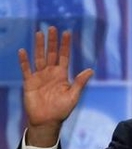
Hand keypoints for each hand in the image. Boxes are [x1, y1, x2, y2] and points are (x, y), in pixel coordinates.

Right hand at [18, 26, 92, 146]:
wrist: (47, 121)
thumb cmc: (62, 110)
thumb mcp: (73, 96)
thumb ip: (79, 82)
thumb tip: (91, 70)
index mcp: (62, 76)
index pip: (64, 57)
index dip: (65, 45)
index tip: (67, 33)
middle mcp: (51, 73)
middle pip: (51, 54)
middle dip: (52, 41)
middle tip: (52, 28)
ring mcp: (40, 77)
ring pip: (39, 57)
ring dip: (39, 46)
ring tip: (39, 33)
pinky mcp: (29, 82)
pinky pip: (26, 69)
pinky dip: (24, 61)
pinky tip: (23, 51)